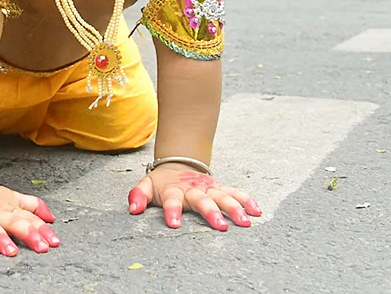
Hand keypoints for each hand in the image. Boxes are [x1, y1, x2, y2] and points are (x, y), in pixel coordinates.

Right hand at [0, 184, 59, 256]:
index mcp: (10, 209)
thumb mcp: (14, 198)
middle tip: (40, 247)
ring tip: (9, 250)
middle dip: (28, 233)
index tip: (53, 242)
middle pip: (14, 222)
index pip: (30, 219)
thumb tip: (52, 218)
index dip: (42, 230)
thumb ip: (33, 206)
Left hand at [128, 164, 260, 230]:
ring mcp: (209, 188)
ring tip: (245, 222)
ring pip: (223, 197)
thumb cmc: (162, 182)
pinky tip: (257, 211)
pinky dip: (246, 200)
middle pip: (202, 201)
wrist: (177, 164)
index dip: (172, 211)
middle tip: (220, 226)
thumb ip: (138, 195)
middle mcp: (193, 189)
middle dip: (211, 212)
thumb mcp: (146, 185)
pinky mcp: (220, 188)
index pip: (171, 201)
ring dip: (234, 209)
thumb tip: (133, 210)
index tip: (174, 224)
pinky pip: (236, 193)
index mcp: (174, 190)